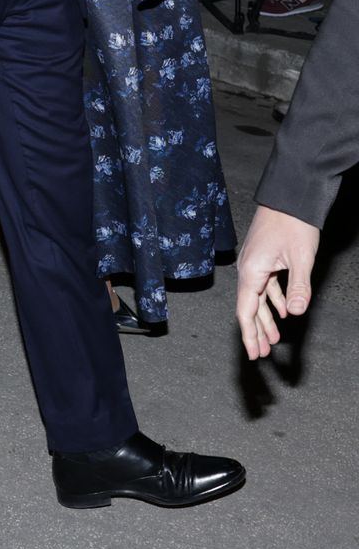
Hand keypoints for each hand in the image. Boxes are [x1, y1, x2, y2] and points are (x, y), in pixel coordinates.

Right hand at [236, 205, 319, 359]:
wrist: (289, 195)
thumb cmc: (293, 223)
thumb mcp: (301, 258)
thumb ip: (298, 288)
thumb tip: (295, 313)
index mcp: (252, 271)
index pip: (247, 311)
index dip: (249, 334)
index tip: (253, 354)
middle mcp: (248, 268)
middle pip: (250, 307)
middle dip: (256, 331)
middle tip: (261, 354)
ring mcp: (255, 261)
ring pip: (258, 297)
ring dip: (266, 318)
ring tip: (273, 338)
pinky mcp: (263, 256)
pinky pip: (266, 285)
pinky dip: (274, 300)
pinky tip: (283, 310)